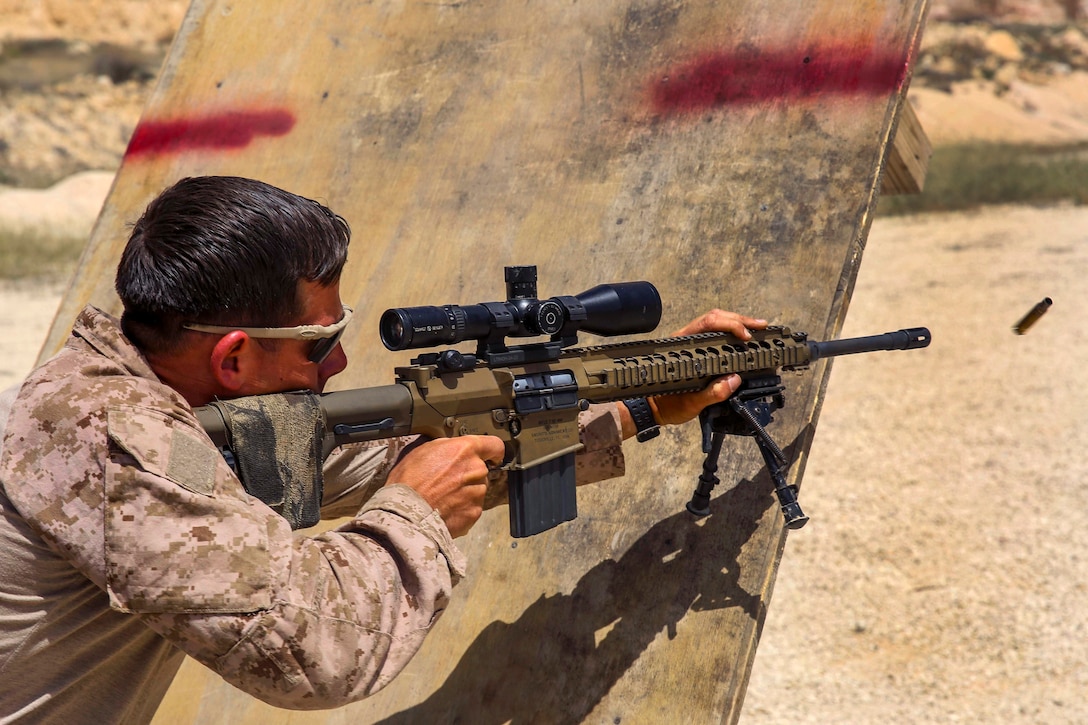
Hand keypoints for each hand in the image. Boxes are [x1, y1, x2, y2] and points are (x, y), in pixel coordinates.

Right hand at [386, 435, 506, 536]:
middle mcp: (475, 469)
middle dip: (468, 474)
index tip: (490, 455)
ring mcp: (477, 492)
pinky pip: (472, 507)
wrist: (404, 513)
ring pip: (477, 489)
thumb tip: (453, 448)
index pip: (494, 445)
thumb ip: (446, 447)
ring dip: (465, 492)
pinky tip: (445, 508)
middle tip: (447, 481)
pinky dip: (462, 509)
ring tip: (442, 497)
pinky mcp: (474, 512)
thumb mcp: (422, 450)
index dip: (492, 451)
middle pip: (481, 469)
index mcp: (464, 450)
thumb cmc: (408, 482)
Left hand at [645, 310, 767, 428]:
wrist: (652, 409)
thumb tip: (733, 380)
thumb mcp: (690, 403)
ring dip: (737, 322)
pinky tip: (744, 336)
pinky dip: (731, 331)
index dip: (730, 326)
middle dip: (740, 320)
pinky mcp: (696, 349)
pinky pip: (714, 333)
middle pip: (715, 318)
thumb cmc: (667, 404)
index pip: (708, 324)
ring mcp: (690, 343)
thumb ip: (712, 393)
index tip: (746, 337)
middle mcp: (686, 339)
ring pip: (716, 322)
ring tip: (758, 327)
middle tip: (761, 326)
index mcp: (682, 346)